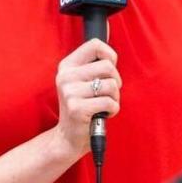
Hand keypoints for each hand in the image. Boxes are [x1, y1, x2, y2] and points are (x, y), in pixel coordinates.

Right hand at [53, 39, 121, 157]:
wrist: (68, 137)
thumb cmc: (83, 107)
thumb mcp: (82, 81)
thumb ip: (94, 65)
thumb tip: (111, 47)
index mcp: (67, 66)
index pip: (94, 44)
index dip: (110, 55)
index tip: (109, 70)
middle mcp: (66, 76)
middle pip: (108, 66)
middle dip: (116, 82)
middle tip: (107, 94)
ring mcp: (70, 92)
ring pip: (112, 85)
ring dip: (114, 98)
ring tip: (104, 105)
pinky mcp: (77, 108)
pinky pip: (110, 103)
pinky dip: (113, 110)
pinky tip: (103, 114)